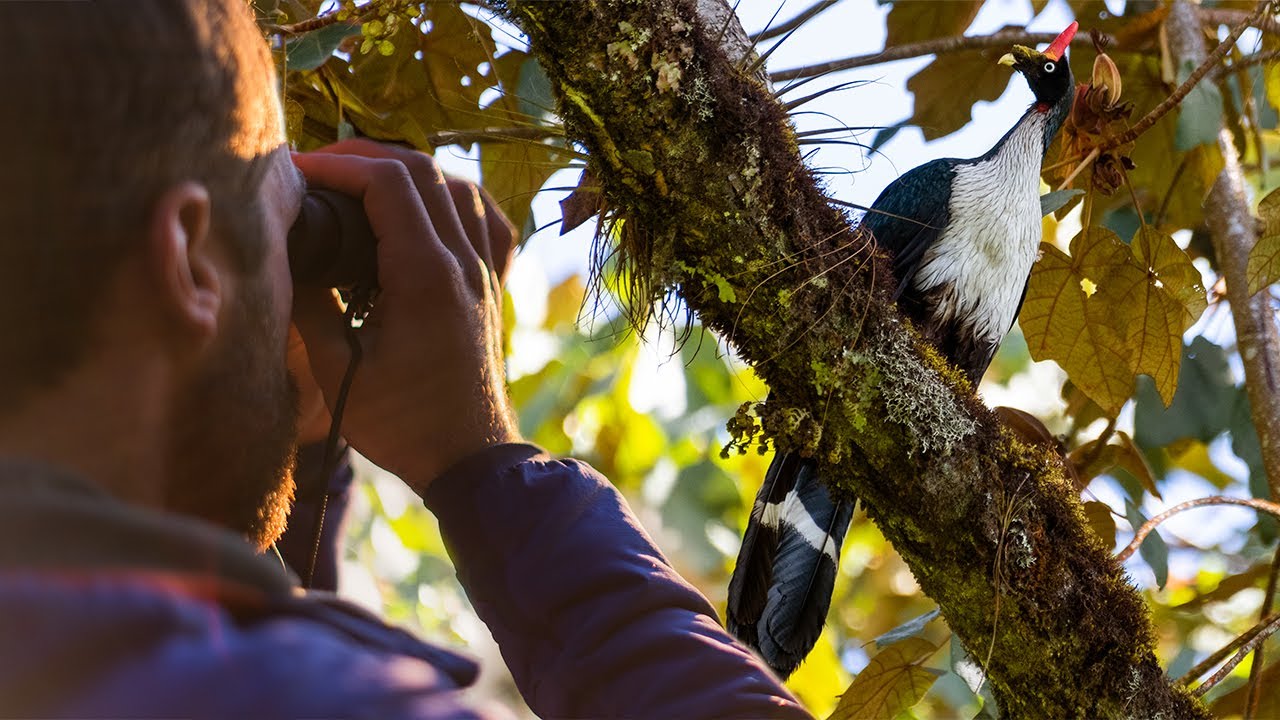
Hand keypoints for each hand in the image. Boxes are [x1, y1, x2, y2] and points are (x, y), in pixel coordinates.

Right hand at [291, 139, 519, 492]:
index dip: (337, 164)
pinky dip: (456, 198)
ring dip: (409, 171)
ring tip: (362, 180)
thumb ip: (309, 305)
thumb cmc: (402, 422)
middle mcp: (464, 263)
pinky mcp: (492, 287)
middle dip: (365, 157)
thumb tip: (284, 255)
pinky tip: (430, 205)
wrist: (467, 457)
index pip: (388, 183)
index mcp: (426, 275)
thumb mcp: (337, 368)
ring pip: (458, 187)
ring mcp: (485, 272)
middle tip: (318, 169)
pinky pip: (488, 220)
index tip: (295, 171)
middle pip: (422, 172)